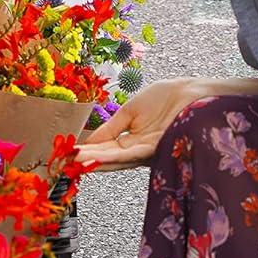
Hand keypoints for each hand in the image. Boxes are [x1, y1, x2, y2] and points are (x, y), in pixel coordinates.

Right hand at [79, 78, 235, 169]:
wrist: (193, 93)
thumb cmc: (166, 98)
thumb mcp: (130, 112)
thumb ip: (110, 128)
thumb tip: (88, 141)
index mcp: (132, 141)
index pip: (105, 150)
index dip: (86, 152)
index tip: (67, 154)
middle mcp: (139, 151)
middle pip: (108, 159)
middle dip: (86, 160)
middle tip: (64, 164)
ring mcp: (149, 152)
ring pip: (118, 160)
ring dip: (95, 162)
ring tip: (75, 163)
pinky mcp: (159, 148)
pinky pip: (132, 154)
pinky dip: (113, 157)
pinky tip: (97, 159)